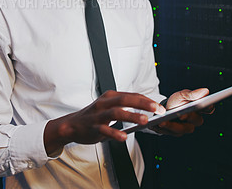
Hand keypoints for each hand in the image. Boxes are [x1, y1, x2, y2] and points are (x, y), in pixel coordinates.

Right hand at [44, 90, 164, 155]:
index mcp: (111, 96)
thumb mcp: (109, 106)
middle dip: (142, 104)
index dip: (146, 100)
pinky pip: (105, 130)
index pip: (132, 95)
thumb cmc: (95, 115)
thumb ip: (125, 107)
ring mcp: (98, 114)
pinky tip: (124, 137)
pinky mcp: (93, 127)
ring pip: (117, 113)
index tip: (159, 107)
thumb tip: (146, 111)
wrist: (72, 125)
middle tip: (156, 109)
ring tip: (145, 120)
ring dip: (132, 116)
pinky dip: (115, 133)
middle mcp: (105, 103)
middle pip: (125, 100)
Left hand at [151, 88, 213, 136]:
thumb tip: (206, 91)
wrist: (163, 108)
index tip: (204, 104)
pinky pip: (172, 132)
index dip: (208, 107)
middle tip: (182, 115)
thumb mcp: (182, 95)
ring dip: (174, 125)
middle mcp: (195, 120)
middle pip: (197, 120)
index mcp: (200, 109)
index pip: (209, 108)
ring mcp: (186, 128)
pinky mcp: (176, 133)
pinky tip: (160, 123)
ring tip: (165, 121)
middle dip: (189, 117)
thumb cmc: (176, 101)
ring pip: (184, 129)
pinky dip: (166, 127)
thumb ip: (192, 94)